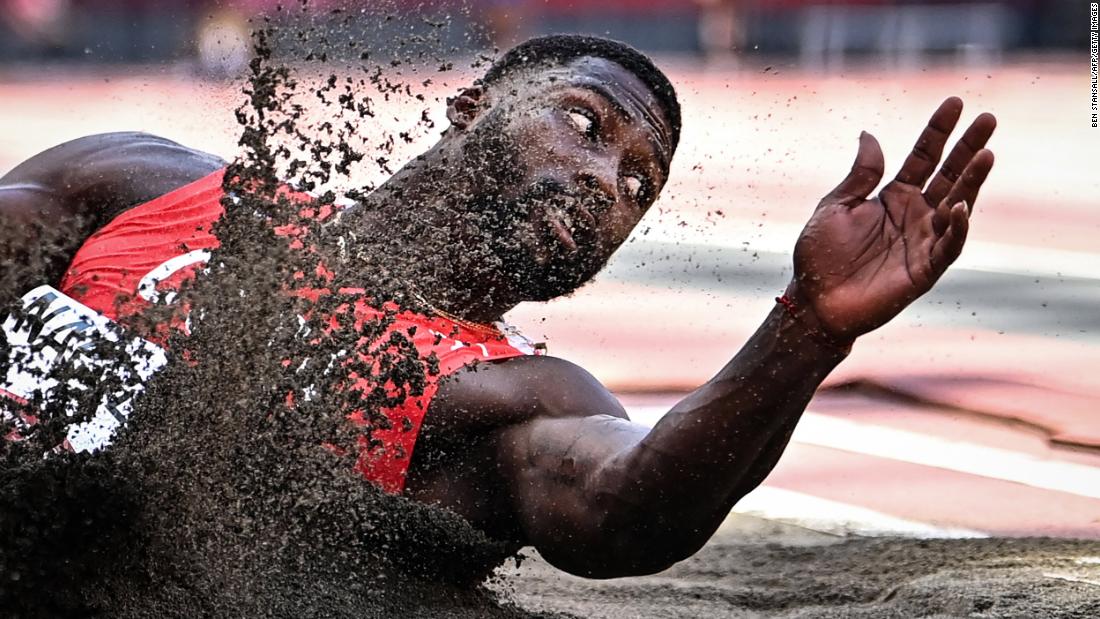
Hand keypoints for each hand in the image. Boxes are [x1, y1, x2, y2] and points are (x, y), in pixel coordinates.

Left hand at [788, 97, 995, 341]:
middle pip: (948, 174)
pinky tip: (959, 206)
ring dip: (972, 182)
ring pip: (956, 205)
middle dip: (968, 148)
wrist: (814, 302)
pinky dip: (957, 228)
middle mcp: (914, 215)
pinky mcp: (925, 269)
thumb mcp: (835, 206)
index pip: (923, 157)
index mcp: (893, 197)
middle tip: (989, 118)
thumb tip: (869, 133)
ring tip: (986, 154)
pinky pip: (948, 246)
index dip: (939, 131)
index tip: (954, 102)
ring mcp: (923, 240)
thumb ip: (860, 175)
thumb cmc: (820, 257)